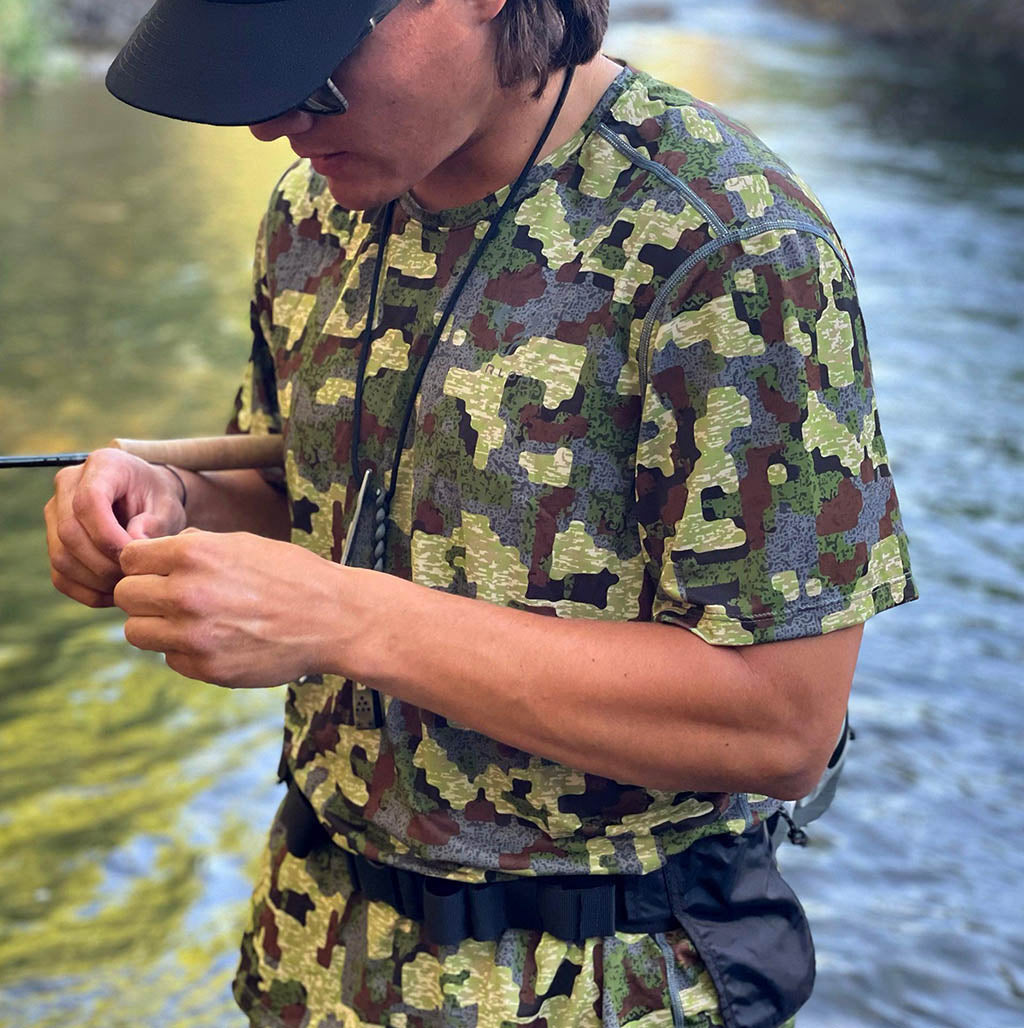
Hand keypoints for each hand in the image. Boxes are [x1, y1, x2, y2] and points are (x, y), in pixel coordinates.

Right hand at [44, 449, 186, 607]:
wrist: (147, 500)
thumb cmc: (159, 500)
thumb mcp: (168, 506)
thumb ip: (154, 523)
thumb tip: (133, 545)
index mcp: (102, 465)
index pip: (88, 501)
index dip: (108, 535)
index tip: (135, 555)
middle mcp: (68, 484)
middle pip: (69, 532)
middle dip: (104, 563)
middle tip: (136, 577)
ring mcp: (55, 512)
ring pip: (61, 557)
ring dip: (96, 581)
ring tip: (129, 586)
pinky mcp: (53, 540)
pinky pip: (60, 576)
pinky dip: (87, 592)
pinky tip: (115, 595)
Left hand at [114, 529, 350, 687]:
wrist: (334, 618)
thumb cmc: (291, 574)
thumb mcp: (241, 543)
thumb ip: (193, 547)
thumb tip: (153, 556)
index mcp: (193, 554)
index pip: (129, 559)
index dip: (143, 563)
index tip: (161, 569)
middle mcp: (186, 594)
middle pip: (125, 596)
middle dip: (144, 594)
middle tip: (172, 596)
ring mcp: (194, 636)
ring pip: (136, 632)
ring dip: (156, 626)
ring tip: (189, 620)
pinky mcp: (207, 669)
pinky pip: (170, 659)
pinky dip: (184, 651)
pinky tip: (217, 639)